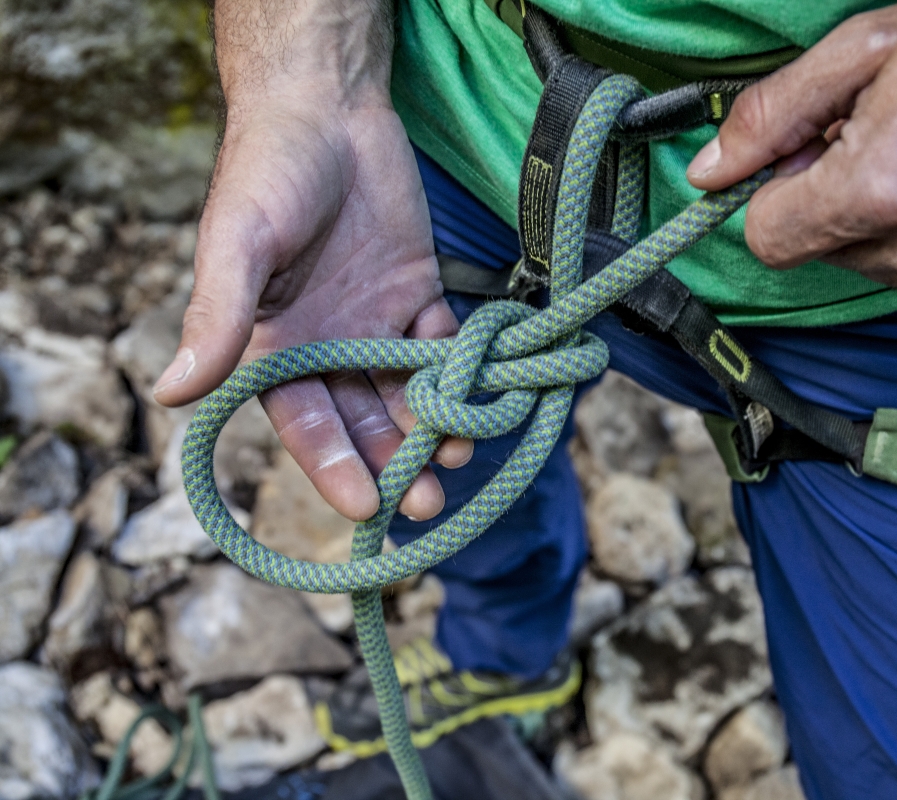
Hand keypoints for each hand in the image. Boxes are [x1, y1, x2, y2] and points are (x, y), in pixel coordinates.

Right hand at [152, 94, 469, 522]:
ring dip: (432, 427)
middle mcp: (328, 344)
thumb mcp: (240, 245)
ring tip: (461, 455)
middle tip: (426, 499)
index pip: (305, 423)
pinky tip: (482, 393)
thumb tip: (169, 394)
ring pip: (406, 392)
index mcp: (276, 345)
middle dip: (392, 463)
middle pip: (363, 420)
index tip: (362, 506)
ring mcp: (375, 320)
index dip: (332, 466)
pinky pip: (443, 344)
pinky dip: (460, 370)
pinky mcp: (418, 292)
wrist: (329, 107)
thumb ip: (217, 317)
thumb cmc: (270, 172)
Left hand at [688, 0, 896, 295]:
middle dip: (831, 202)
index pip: (769, 240)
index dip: (776, 195)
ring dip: (882, 221)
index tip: (804, 159)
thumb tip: (709, 171)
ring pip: (875, 267)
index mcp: (880, 190)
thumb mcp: (864, 48)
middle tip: (881, 139)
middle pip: (822, 253)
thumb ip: (772, 116)